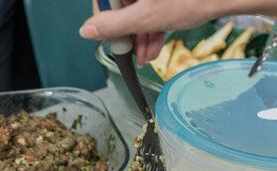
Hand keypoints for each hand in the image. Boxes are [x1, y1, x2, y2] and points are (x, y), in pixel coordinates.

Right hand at [80, 0, 276, 63]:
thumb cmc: (190, 1)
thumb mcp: (147, 17)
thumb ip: (114, 24)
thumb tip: (86, 30)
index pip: (103, 0)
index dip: (104, 20)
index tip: (111, 39)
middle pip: (121, 6)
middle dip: (127, 33)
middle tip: (131, 53)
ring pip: (139, 10)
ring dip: (140, 36)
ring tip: (145, 58)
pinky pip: (153, 9)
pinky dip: (152, 28)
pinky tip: (154, 49)